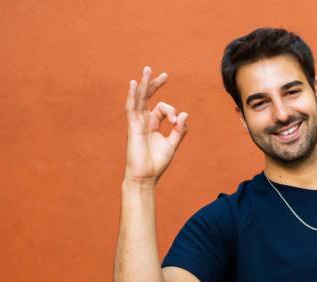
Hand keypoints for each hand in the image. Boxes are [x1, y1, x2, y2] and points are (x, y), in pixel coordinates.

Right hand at [124, 66, 188, 184]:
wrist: (146, 176)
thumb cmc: (157, 163)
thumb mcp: (172, 144)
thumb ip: (179, 130)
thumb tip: (185, 114)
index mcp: (153, 124)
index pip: (163, 109)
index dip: (172, 112)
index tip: (177, 122)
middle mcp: (144, 121)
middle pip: (148, 98)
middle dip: (155, 85)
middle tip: (164, 74)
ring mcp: (137, 123)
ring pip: (140, 99)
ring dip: (144, 85)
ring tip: (147, 70)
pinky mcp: (132, 127)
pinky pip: (131, 108)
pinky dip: (133, 96)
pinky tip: (135, 84)